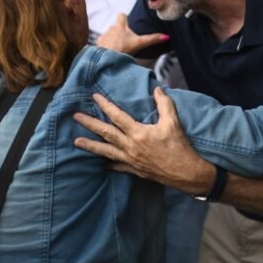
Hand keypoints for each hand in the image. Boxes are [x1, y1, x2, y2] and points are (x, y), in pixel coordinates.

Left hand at [73, 88, 213, 193]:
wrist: (186, 173)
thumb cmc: (180, 146)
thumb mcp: (173, 122)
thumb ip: (164, 104)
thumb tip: (157, 89)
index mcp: (139, 133)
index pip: (117, 116)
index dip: (105, 106)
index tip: (94, 97)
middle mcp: (131, 147)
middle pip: (106, 133)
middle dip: (89, 124)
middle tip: (75, 117)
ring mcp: (131, 160)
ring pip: (106, 151)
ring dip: (90, 146)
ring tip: (76, 142)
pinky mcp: (134, 170)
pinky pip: (117, 166)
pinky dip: (107, 163)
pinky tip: (99, 162)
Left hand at [97, 14, 168, 54]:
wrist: (108, 58)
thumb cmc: (124, 49)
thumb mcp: (140, 44)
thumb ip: (152, 39)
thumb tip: (166, 37)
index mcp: (121, 26)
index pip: (121, 15)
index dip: (124, 19)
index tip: (127, 26)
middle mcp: (111, 28)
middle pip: (116, 27)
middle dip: (119, 33)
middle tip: (124, 43)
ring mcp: (103, 35)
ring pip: (109, 34)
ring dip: (112, 40)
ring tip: (117, 49)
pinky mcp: (98, 42)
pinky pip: (102, 42)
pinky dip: (106, 46)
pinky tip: (109, 52)